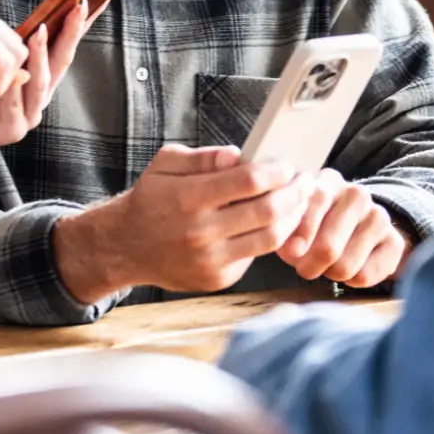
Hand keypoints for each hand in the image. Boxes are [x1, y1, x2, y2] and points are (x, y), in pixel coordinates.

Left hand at [0, 0, 98, 159]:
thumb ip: (0, 30)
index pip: (58, 42)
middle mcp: (33, 90)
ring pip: (41, 82)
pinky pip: (17, 105)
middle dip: (71, 33)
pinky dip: (14, 89)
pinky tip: (12, 74)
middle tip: (78, 8)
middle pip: (60, 59)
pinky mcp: (10, 128)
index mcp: (30, 71)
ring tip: (39, 33)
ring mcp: (25, 111)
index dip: (75, 23)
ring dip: (42, 57)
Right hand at [54, 145, 313, 300]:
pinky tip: (276, 222)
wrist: (127, 247)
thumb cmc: (151, 199)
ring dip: (293, 218)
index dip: (276, 170)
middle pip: (267, 211)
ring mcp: (210, 260)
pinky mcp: (217, 279)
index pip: (247, 181)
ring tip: (299, 201)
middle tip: (305, 181)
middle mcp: (200, 232)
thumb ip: (202, 157)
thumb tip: (238, 154)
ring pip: (270, 238)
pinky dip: (270, 238)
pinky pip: (255, 256)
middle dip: (295, 193)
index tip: (287, 164)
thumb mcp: (165, 164)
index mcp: (188, 198)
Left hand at [277, 170, 407, 286]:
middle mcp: (357, 194)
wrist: (354, 227)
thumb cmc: (311, 224)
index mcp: (328, 181)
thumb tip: (293, 250)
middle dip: (311, 265)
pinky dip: (351, 281)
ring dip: (330, 273)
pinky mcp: (394, 241)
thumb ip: (286, 229)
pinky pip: (365, 276)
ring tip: (328, 264)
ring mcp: (379, 216)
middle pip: (328, 247)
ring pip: (345, 266)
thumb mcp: (292, 219)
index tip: (291, 253)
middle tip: (306, 268)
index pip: (317, 202)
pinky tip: (349, 266)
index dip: (302, 233)